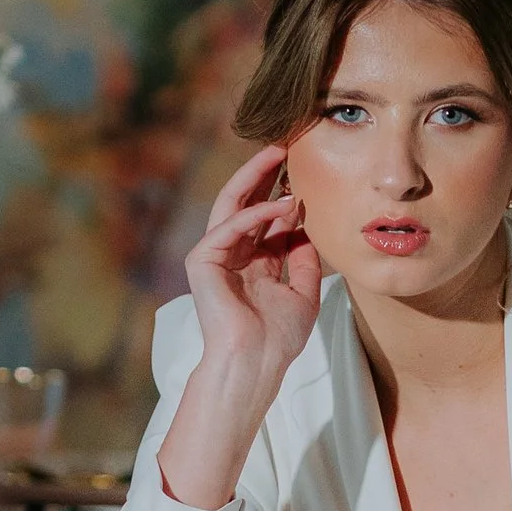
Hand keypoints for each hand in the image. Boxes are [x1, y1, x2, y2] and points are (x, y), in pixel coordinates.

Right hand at [159, 145, 324, 508]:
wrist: (256, 365)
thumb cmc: (278, 339)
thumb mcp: (304, 293)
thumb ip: (305, 260)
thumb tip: (309, 228)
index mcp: (252, 264)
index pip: (266, 218)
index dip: (283, 193)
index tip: (303, 172)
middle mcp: (231, 256)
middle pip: (246, 203)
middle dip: (263, 174)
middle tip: (284, 145)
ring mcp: (214, 257)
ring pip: (232, 205)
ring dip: (254, 178)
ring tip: (277, 154)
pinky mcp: (202, 261)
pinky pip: (230, 226)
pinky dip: (256, 214)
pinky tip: (282, 205)